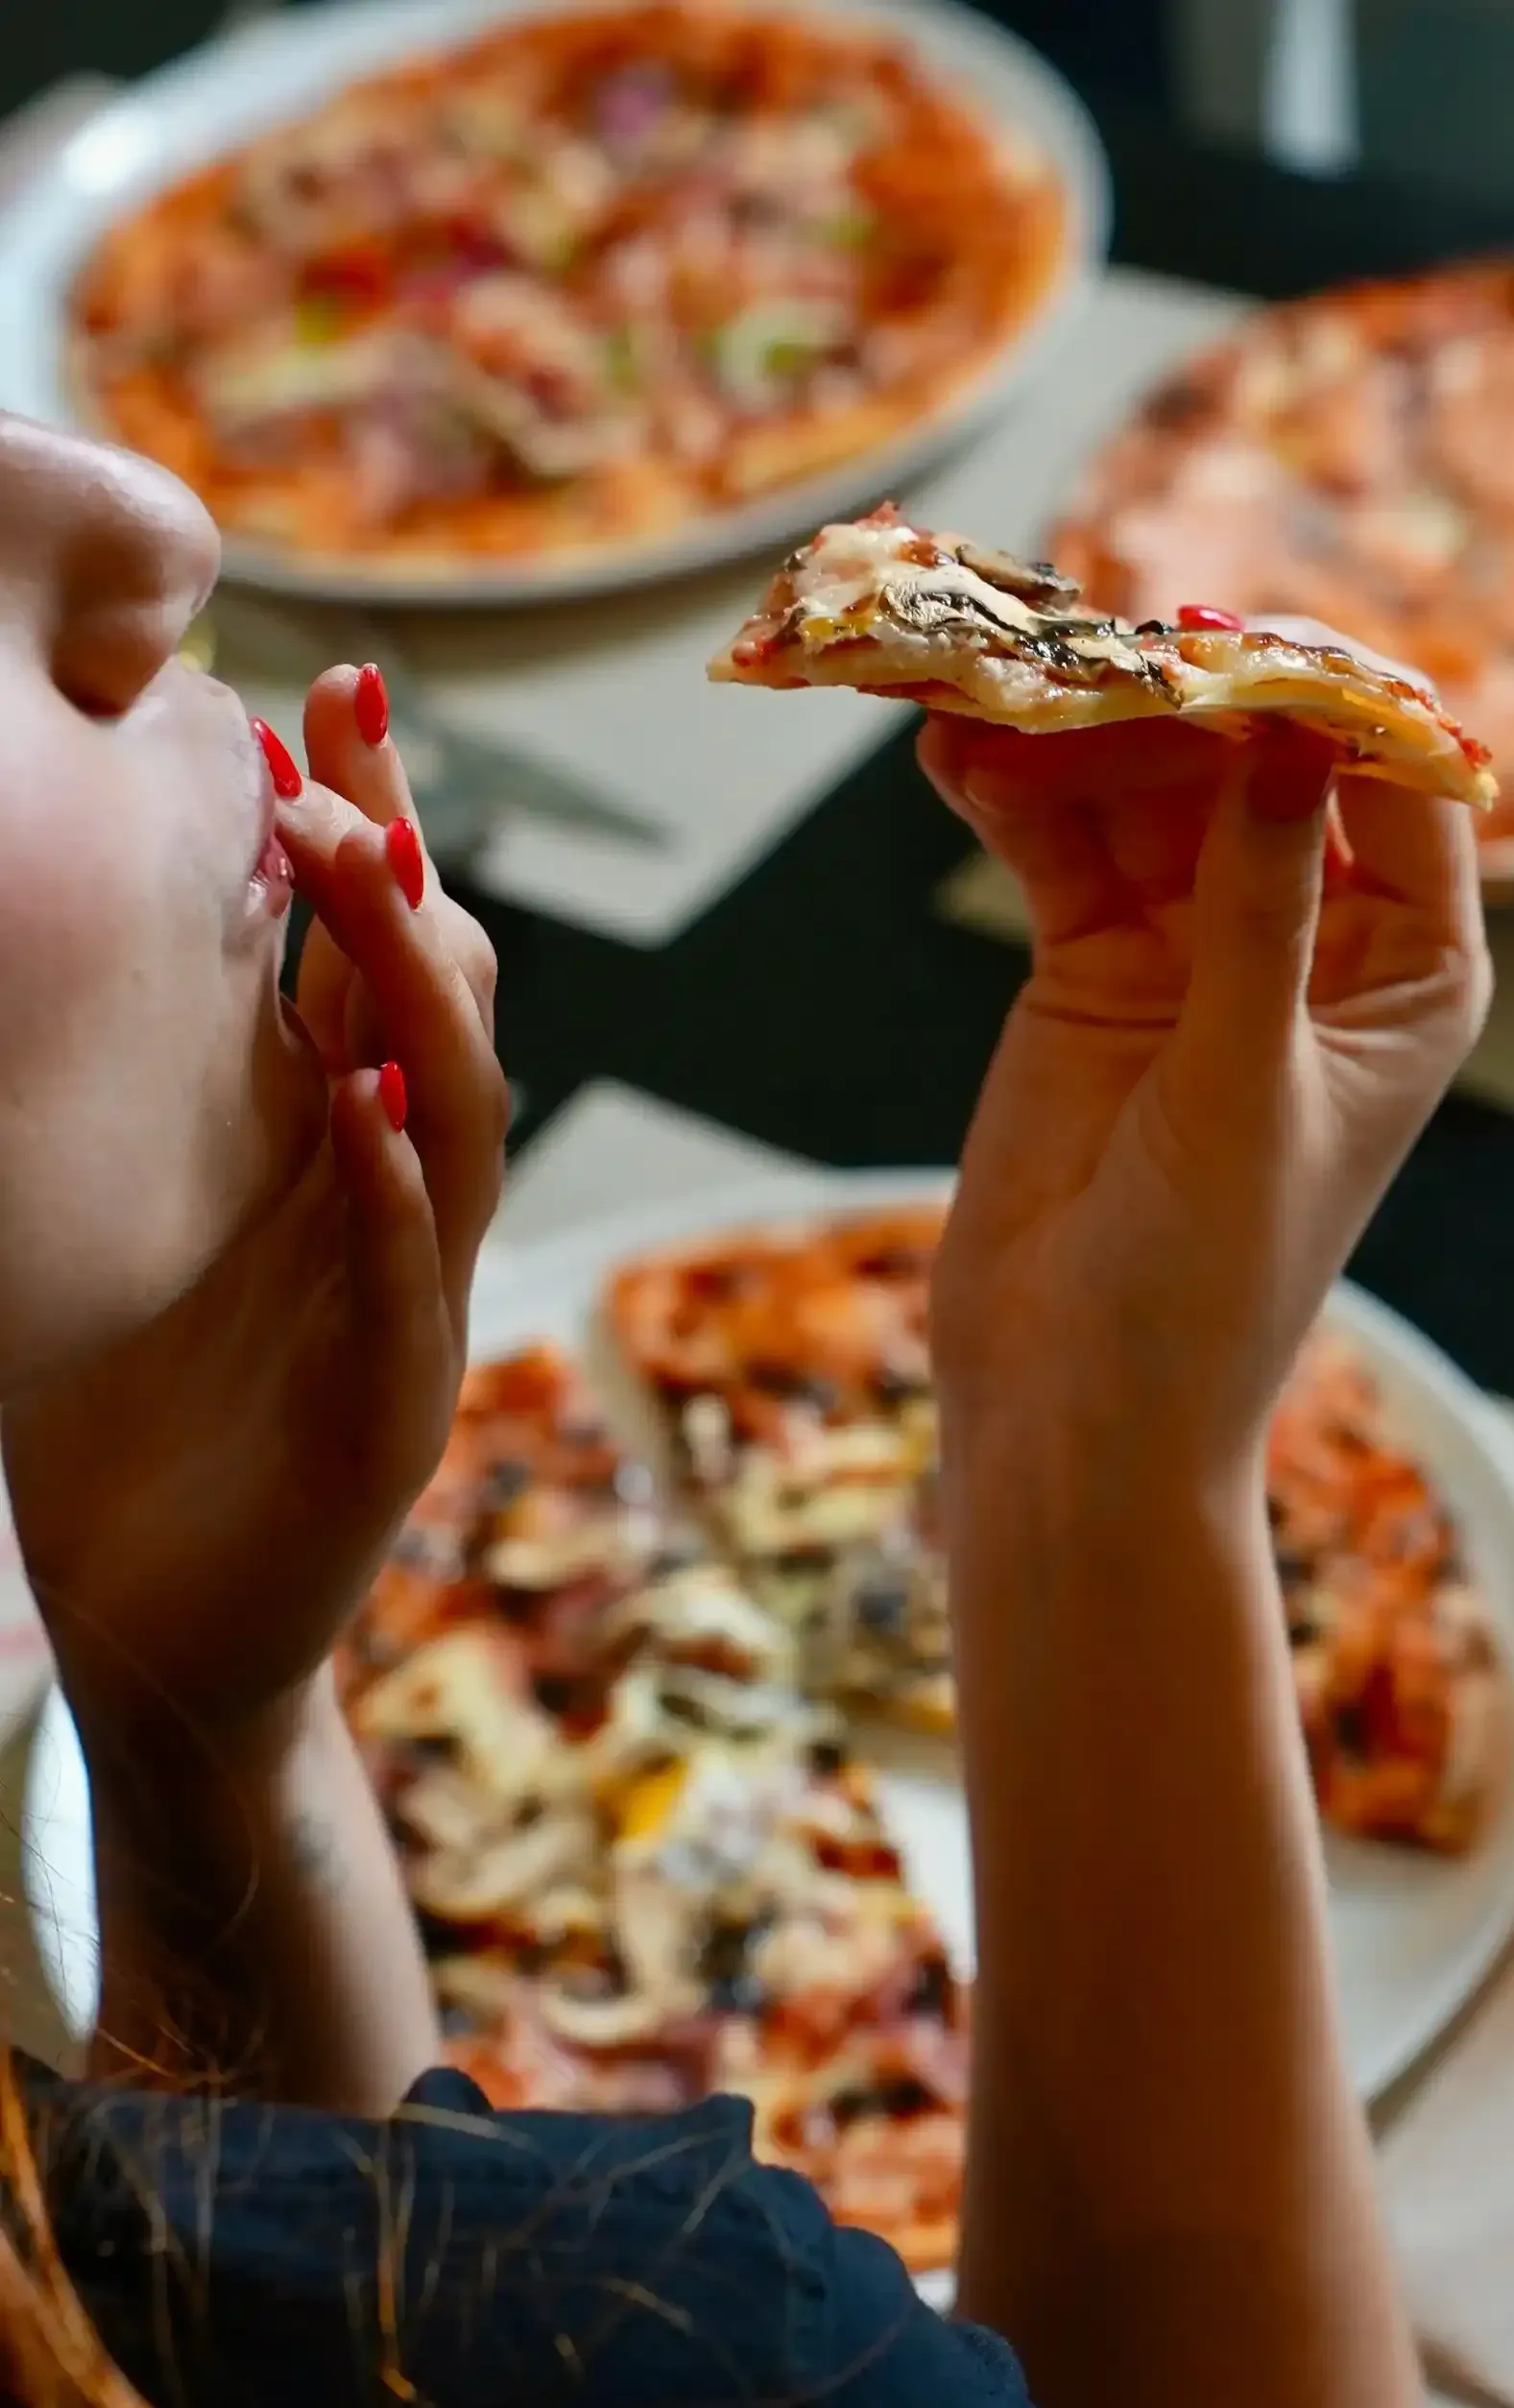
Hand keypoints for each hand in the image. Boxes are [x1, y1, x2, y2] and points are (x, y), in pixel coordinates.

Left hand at [4, 666, 506, 1746]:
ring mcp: (406, 1301)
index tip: (321, 699)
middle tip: (350, 734)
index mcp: (327, 1150)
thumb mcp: (131, 1227)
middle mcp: (388, 1202)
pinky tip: (369, 1111)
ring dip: (416, 990)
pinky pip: (411, 1282)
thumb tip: (91, 928)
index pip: (365, 961)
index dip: (364, 831)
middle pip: (437, 1003)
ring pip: (461, 1117)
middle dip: (401, 868)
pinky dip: (397, 1195)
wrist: (167, 1640)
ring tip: (365, 870)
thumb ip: (151, 1096)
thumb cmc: (133, 1431)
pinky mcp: (392, 1410)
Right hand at [919, 633, 1489, 1480]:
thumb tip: (1285, 731)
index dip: (1324, 697)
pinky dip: (1009, 796)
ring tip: (992, 679)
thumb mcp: (1243, 1087)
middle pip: (1250, 764)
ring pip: (1142, 790)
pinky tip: (953, 751)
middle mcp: (1311, 940)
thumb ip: (1257, 908)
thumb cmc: (1206, 1285)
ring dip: (1073, 733)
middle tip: (1081, 639)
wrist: (1073, 1408)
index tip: (1233, 637)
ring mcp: (1194, 948)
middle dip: (1171, 700)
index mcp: (1407, 970)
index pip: (1393, 781)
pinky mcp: (1090, 967)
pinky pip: (1056, 846)